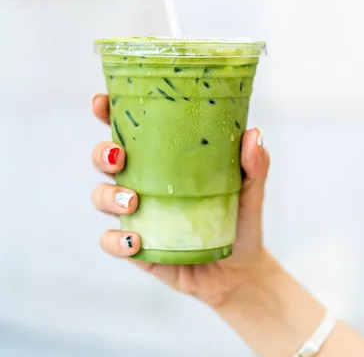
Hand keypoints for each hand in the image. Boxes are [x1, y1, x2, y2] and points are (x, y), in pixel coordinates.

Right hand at [91, 93, 270, 307]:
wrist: (240, 270)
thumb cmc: (240, 217)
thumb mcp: (250, 187)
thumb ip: (254, 163)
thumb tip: (253, 134)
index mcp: (162, 158)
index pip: (129, 130)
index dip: (107, 113)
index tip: (101, 102)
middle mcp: (142, 181)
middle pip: (104, 159)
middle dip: (102, 153)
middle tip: (119, 157)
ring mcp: (136, 215)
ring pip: (101, 196)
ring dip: (108, 196)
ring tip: (133, 202)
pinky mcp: (137, 247)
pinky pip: (111, 242)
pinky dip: (116, 241)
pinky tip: (135, 241)